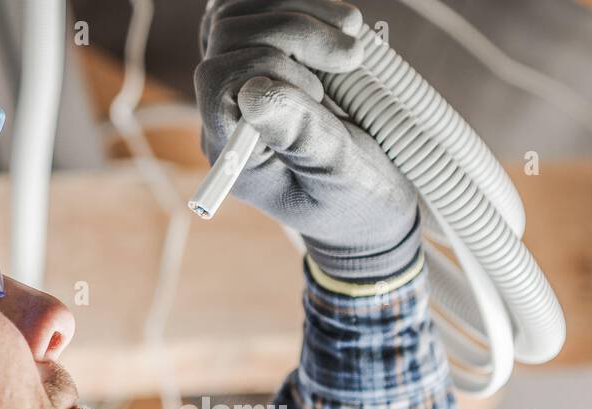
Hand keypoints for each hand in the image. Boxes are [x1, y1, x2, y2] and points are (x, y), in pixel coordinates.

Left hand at [195, 0, 420, 280]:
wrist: (372, 206)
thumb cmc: (358, 203)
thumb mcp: (341, 176)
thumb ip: (302, 137)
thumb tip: (253, 92)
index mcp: (234, 152)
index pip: (219, 80)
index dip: (269, 65)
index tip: (325, 92)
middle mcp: (228, 113)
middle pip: (226, 36)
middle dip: (292, 31)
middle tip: (352, 54)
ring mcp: (243, 83)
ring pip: (240, 14)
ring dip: (300, 10)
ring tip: (352, 34)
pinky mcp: (266, 61)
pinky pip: (260, 10)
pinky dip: (302, 6)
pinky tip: (341, 24)